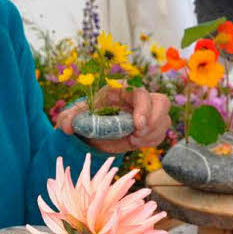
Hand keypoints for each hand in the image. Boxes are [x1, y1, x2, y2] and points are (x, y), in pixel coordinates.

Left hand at [56, 87, 171, 153]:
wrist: (95, 130)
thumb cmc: (87, 117)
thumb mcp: (75, 116)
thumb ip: (68, 118)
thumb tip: (67, 127)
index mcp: (121, 90)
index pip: (140, 93)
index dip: (143, 108)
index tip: (138, 126)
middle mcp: (138, 98)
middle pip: (162, 102)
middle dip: (155, 121)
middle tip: (137, 136)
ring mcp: (149, 111)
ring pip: (165, 119)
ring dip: (152, 134)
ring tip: (133, 141)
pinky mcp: (153, 125)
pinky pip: (162, 132)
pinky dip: (152, 141)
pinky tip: (136, 143)